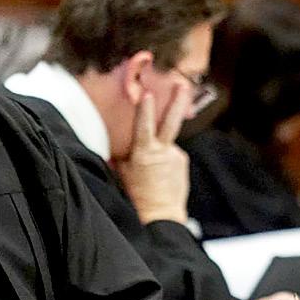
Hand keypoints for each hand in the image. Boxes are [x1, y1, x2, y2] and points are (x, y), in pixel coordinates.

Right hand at [115, 85, 191, 224]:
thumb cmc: (137, 195)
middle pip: (171, 121)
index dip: (145, 109)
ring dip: (161, 147)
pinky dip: (166, 158)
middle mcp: (163, 152)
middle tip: (182, 84)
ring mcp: (176, 156)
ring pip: (167, 142)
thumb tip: (116, 140)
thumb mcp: (122, 172)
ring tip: (153, 170)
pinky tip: (161, 173)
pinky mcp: (183, 161)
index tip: (147, 93)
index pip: (143, 126)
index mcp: (144, 153)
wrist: (161, 215)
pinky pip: (172, 153)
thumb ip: (122, 153)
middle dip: (177, 100)